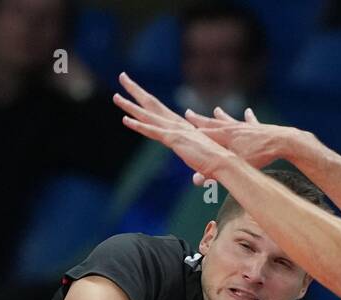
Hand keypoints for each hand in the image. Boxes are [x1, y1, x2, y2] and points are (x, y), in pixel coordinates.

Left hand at [114, 73, 234, 180]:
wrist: (225, 163)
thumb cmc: (217, 165)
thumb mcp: (203, 167)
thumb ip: (198, 173)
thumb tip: (198, 181)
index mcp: (181, 127)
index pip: (160, 111)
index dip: (147, 101)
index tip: (137, 92)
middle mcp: (176, 124)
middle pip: (151, 104)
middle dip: (135, 91)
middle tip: (122, 77)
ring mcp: (174, 130)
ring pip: (147, 115)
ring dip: (130, 106)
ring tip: (115, 97)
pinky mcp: (174, 139)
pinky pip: (152, 131)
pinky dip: (139, 126)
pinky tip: (125, 120)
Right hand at [182, 107, 297, 185]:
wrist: (282, 141)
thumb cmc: (259, 155)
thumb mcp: (235, 166)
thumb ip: (214, 173)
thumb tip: (195, 181)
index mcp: (224, 136)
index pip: (203, 132)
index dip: (190, 128)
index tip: (178, 123)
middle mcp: (232, 128)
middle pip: (212, 123)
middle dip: (200, 119)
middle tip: (188, 112)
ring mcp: (245, 126)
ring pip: (230, 120)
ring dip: (222, 116)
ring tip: (216, 109)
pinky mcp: (258, 128)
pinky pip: (250, 122)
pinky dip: (248, 118)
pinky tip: (248, 112)